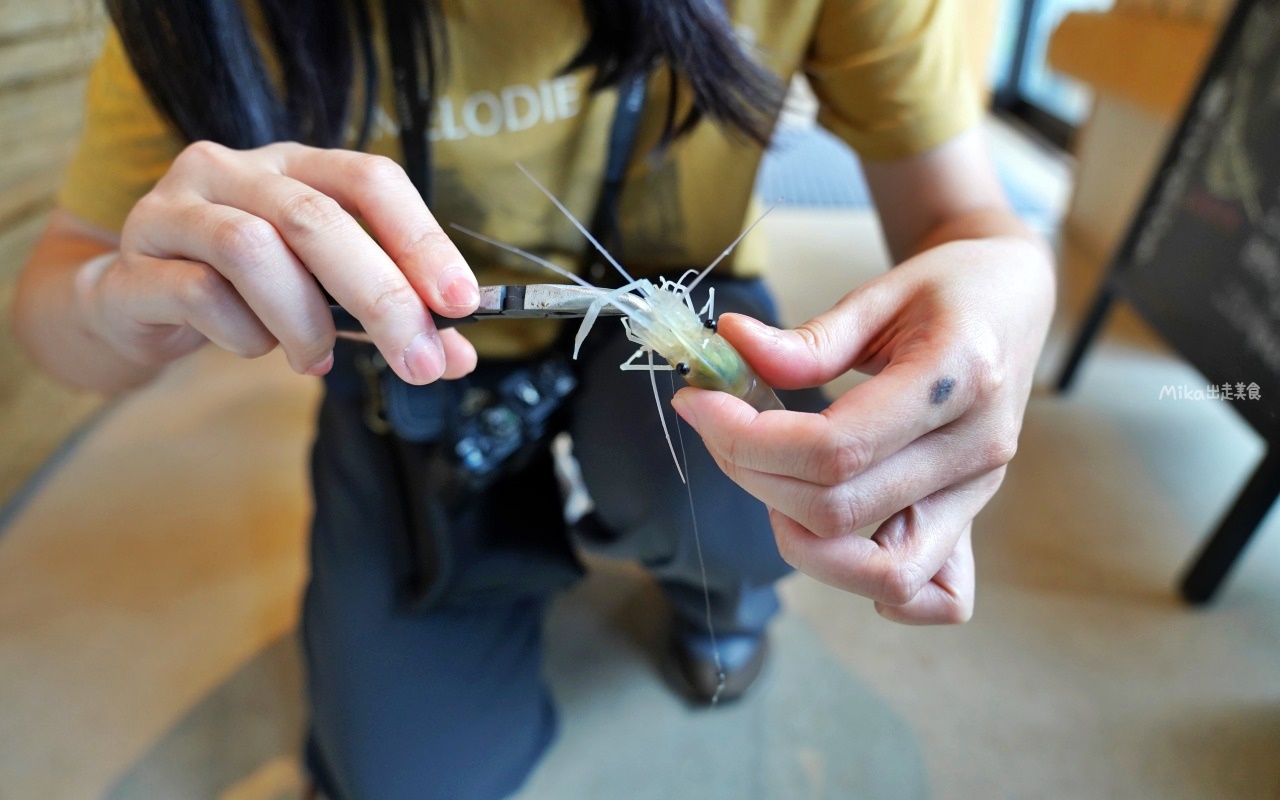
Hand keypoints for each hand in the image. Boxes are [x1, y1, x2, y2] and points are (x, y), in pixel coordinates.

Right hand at [81, 141, 477, 382]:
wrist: (138, 305)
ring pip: (253, 249)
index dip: (422, 238)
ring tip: (316, 358)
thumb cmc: (249, 291)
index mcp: (297, 164)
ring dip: (304, 321)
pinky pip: (202, 294)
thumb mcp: (329, 294)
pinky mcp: (137, 264)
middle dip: (382, 297)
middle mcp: (234, 169)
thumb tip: (457, 355)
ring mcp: (176, 209)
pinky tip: (256, 347)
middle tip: (420, 360)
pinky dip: (245, 335)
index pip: (371, 178)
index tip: (462, 302)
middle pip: (317, 218)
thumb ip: (392, 316)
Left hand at [672, 236, 1053, 623]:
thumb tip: (728, 345)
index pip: (833, 449)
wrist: (1013, 299)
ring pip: (886, 573)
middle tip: (719, 430)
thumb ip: (806, 340)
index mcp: (957, 379)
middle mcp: (975, 450)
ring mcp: (978, 493)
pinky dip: (883, 591)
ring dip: (805, 544)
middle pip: (840, 511)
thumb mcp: (879, 293)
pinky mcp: (971, 516)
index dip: (747, 438)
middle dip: (754, 476)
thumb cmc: (948, 290)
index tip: (699, 403)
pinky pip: (941, 595)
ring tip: (771, 483)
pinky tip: (837, 544)